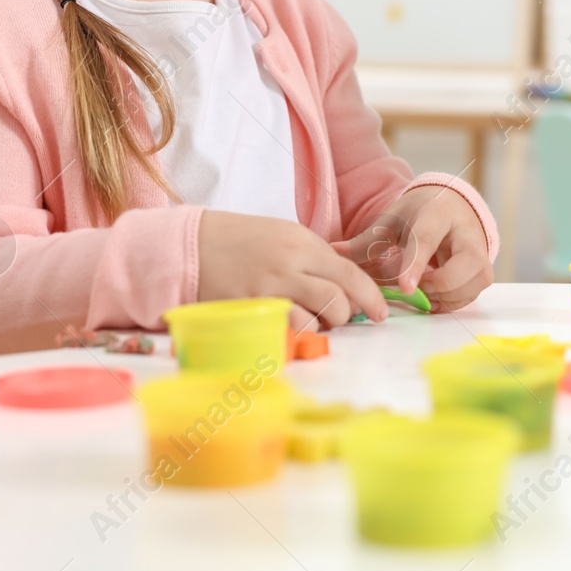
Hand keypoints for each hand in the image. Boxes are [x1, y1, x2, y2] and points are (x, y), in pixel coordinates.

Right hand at [197, 210, 387, 330]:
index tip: (380, 312)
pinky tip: (289, 328)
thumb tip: (348, 284)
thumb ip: (315, 257)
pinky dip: (295, 335)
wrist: (190, 244)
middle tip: (338, 317)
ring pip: (317, 320)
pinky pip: (286, 330)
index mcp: (302, 242)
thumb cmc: (240, 240)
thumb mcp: (283, 235)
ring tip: (311, 322)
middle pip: (339, 299)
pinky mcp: (249, 309)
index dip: (370, 296)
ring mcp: (268, 289)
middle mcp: (289, 264)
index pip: (350, 273)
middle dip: (346, 315)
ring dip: (322, 328)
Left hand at [337, 185, 493, 312]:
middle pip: (462, 265)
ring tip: (422, 290)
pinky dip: (450, 301)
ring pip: (472, 283)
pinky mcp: (484, 270)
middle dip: (438, 284)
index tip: (404, 287)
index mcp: (438, 212)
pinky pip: (471, 295)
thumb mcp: (392, 221)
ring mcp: (481, 251)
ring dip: (444, 295)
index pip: (428, 239)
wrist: (452, 206)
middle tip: (414, 287)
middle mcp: (466, 230)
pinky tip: (433, 295)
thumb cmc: (418, 214)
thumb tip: (332, 252)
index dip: (416, 264)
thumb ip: (366, 241)